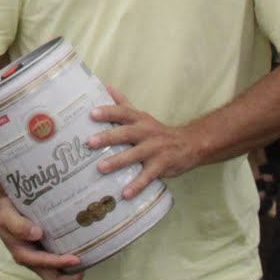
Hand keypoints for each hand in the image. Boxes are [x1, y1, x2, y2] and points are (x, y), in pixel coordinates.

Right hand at [0, 189, 84, 279]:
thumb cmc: (2, 212)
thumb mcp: (6, 216)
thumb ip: (18, 225)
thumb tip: (37, 233)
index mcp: (22, 254)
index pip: (44, 265)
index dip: (61, 264)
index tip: (77, 259)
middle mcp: (31, 258)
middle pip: (52, 277)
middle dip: (69, 277)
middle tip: (86, 266)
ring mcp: (37, 254)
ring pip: (56, 271)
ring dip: (70, 270)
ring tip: (87, 259)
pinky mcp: (42, 248)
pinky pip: (56, 259)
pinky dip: (67, 258)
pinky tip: (79, 247)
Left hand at [88, 86, 203, 198]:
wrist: (189, 144)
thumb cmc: (157, 131)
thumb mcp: (141, 116)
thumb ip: (124, 103)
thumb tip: (106, 86)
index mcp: (140, 120)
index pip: (123, 112)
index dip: (109, 112)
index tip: (92, 113)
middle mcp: (147, 132)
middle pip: (127, 133)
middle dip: (109, 137)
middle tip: (90, 142)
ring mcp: (155, 149)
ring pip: (135, 155)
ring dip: (118, 161)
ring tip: (101, 168)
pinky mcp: (161, 166)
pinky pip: (148, 176)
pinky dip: (137, 185)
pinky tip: (125, 193)